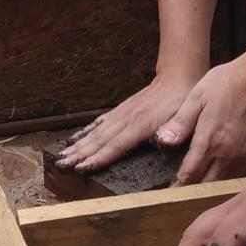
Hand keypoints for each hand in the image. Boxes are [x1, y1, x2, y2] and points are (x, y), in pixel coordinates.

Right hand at [55, 71, 197, 172]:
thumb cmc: (182, 101)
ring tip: (62, 156)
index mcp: (142, 125)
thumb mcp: (184, 118)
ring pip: (96, 132)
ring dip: (78, 145)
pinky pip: (100, 123)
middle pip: (99, 140)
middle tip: (61, 165)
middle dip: (79, 154)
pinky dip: (86, 132)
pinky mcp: (121, 111)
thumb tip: (165, 142)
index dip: (99, 157)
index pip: (116, 145)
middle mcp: (127, 119)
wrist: (178, 78)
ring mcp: (122, 114)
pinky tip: (76, 138)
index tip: (82, 167)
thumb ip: (175, 131)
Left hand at [165, 59, 245, 184]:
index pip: (189, 177)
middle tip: (178, 191)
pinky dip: (224, 182)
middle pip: (205, 188)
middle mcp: (228, 156)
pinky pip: (237, 179)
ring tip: (195, 187)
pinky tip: (215, 176)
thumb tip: (163, 141)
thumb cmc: (227, 84)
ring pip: (222, 186)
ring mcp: (243, 159)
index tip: (168, 190)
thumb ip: (180, 122)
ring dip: (208, 189)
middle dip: (191, 191)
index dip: (177, 186)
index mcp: (210, 142)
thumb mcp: (197, 97)